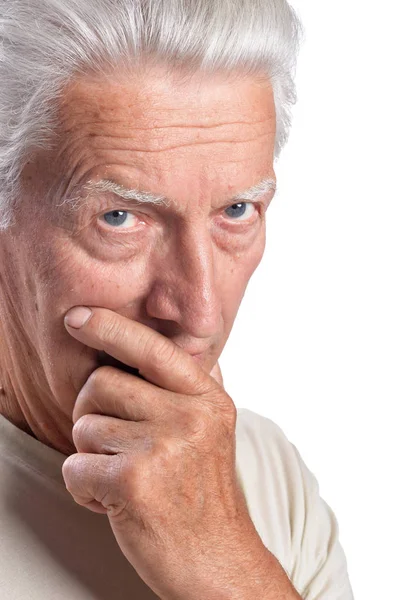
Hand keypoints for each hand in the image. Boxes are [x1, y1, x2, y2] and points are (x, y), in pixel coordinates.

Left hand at [61, 307, 272, 599]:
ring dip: (90, 456)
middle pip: (101, 383)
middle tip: (112, 443)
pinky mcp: (135, 481)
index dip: (110, 327)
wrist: (218, 562)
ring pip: (84, 426)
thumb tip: (187, 344)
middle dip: (91, 412)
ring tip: (122, 477)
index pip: (151, 348)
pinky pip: (75, 466)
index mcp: (207, 399)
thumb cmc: (204, 496)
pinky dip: (82, 488)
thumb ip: (197, 386)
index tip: (78, 318)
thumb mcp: (216, 430)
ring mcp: (165, 446)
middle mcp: (190, 416)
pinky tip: (111, 501)